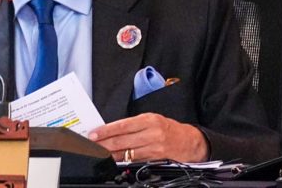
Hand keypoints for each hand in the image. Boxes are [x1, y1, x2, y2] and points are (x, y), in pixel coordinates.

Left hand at [88, 113, 208, 162]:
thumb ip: (132, 124)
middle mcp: (152, 132)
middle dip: (105, 143)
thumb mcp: (151, 120)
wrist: (189, 141)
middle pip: (123, 140)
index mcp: (149, 119)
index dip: (106, 130)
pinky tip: (114, 159)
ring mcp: (155, 147)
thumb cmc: (167, 128)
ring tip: (100, 153)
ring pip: (128, 152)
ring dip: (111, 154)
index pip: (123, 125)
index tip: (94, 133)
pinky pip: (136, 160)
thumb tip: (110, 130)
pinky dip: (124, 160)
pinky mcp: (156, 158)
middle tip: (92, 145)